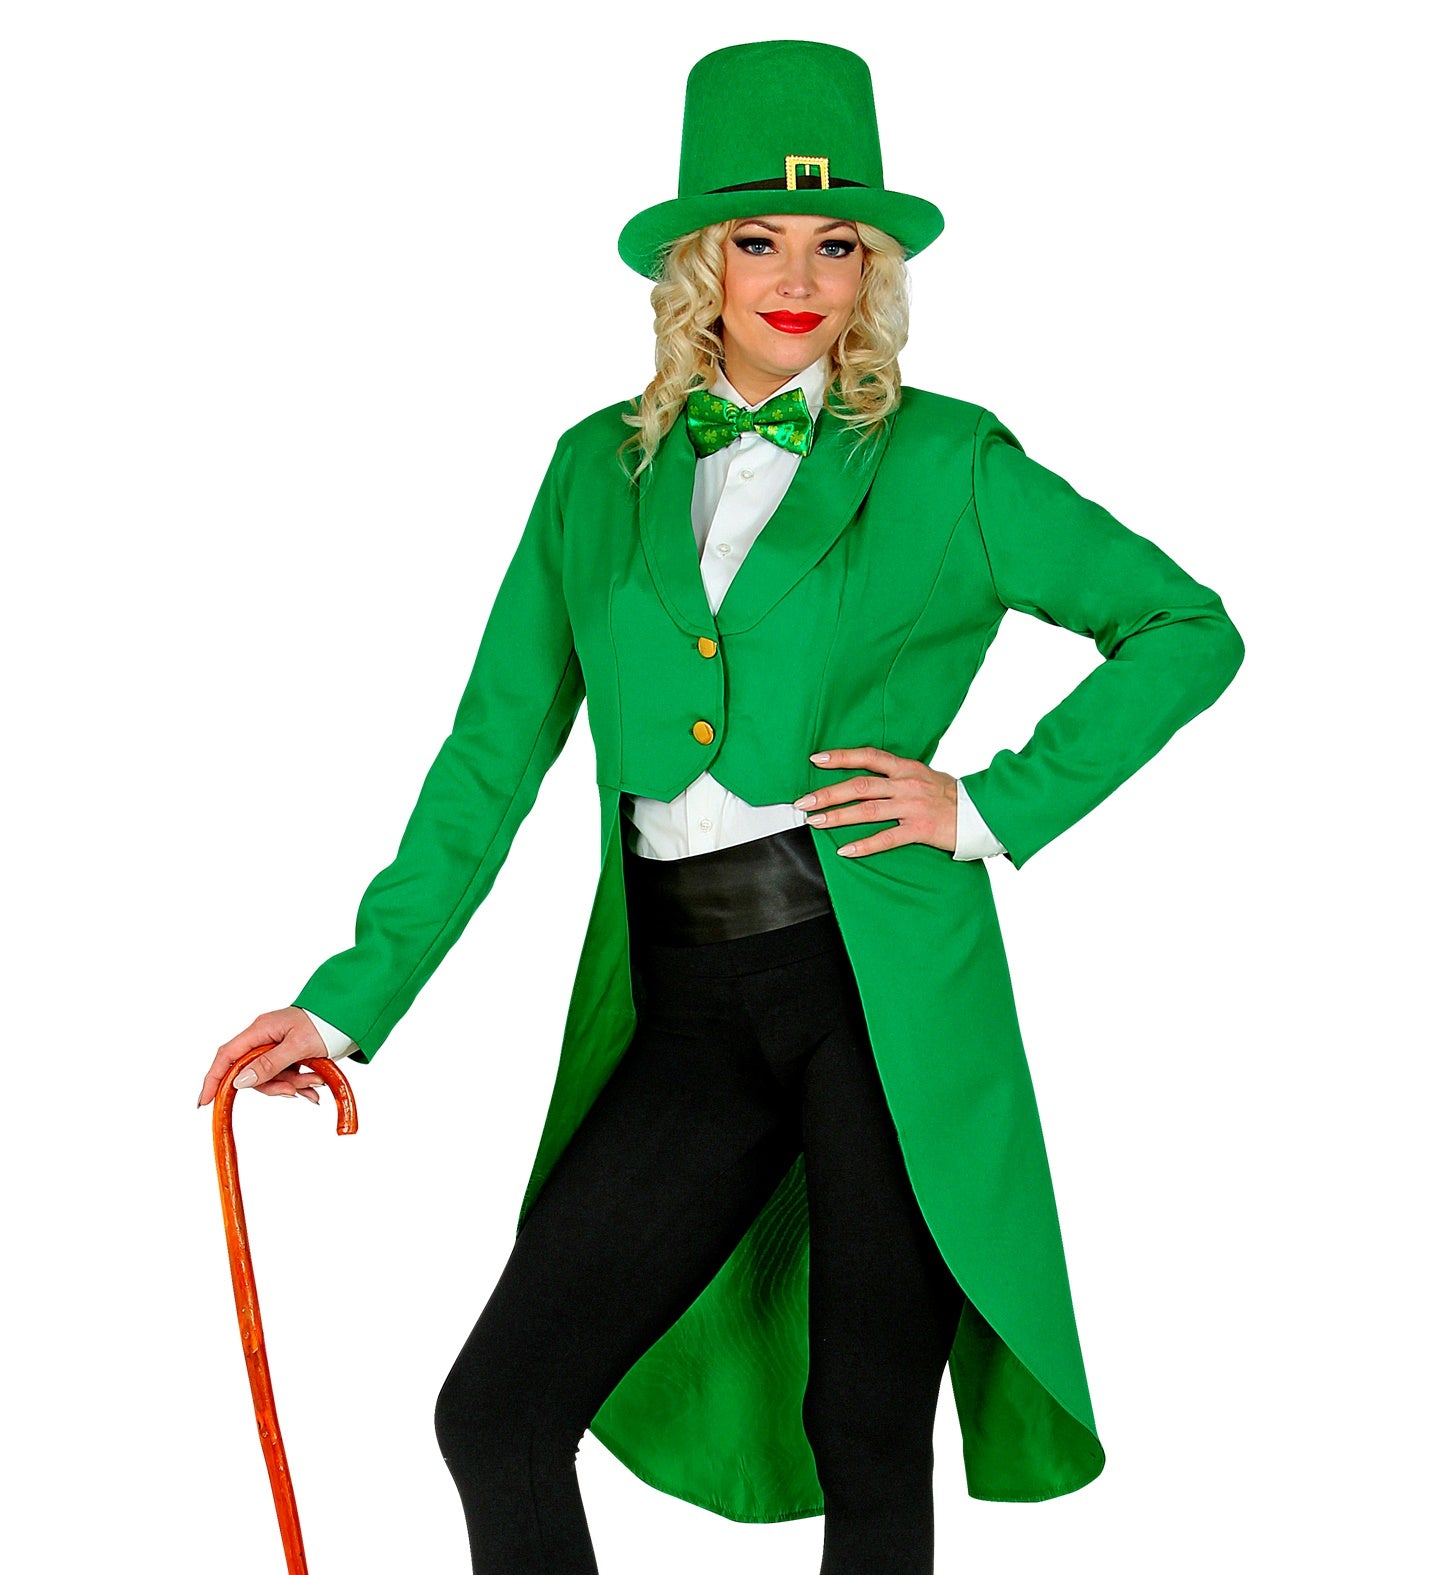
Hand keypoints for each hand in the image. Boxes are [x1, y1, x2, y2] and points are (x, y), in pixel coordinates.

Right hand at [198, 1007, 332, 1107]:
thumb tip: (239, 1082)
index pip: (226, 1057)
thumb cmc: (325, 1024)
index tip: (204, 1102)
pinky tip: (315, 1087)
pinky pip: (285, 1074)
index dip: (213, 1079)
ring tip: (316, 1082)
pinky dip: (299, 1083)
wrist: (350, 1016)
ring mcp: (276, 1046)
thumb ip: (269, 1064)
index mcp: (260, 1031)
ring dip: (293, 1084)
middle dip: (274, 1085)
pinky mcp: (288, 1053)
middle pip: (251, 1073)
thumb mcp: (298, 1046)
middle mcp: (264, 1038)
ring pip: (271, 1077)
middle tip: (297, 1090)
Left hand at [793, 746, 957, 856]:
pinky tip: (845, 850)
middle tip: (803, 801)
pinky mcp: (920, 830)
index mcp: (907, 768)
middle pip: (860, 785)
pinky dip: (864, 845)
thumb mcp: (925, 776)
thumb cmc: (953, 796)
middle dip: (828, 792)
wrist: (984, 813)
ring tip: (815, 822)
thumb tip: (872, 776)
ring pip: (867, 810)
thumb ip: (899, 776)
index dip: (841, 757)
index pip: (868, 757)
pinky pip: (887, 838)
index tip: (816, 759)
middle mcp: (907, 784)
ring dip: (837, 816)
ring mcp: (913, 807)